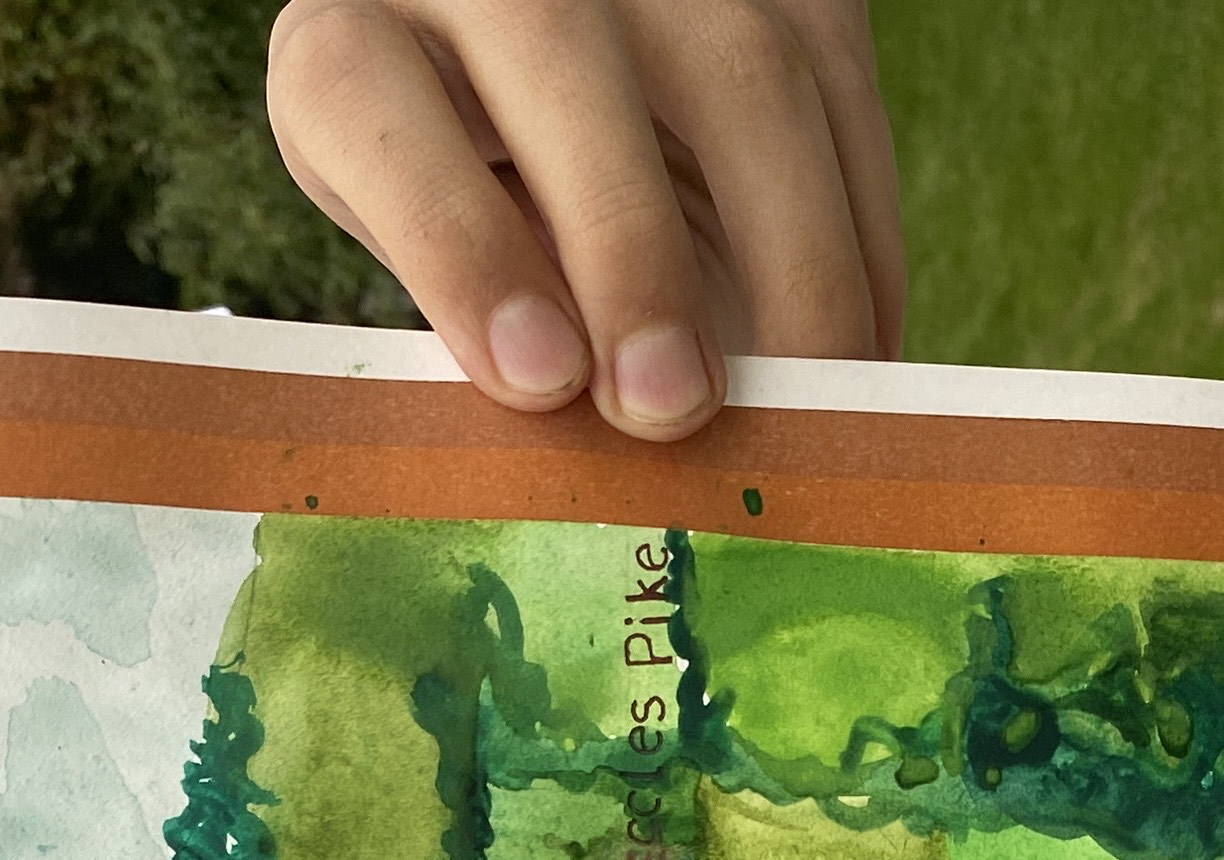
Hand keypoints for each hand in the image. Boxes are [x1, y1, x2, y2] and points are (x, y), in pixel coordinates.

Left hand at [262, 0, 904, 439]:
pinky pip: (849, 101)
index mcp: (358, 34)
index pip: (371, 103)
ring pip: (745, 78)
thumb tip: (600, 454)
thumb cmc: (472, 179)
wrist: (544, 55)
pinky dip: (864, 245)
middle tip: (668, 407)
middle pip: (560, 70)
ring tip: (801, 406)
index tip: (534, 381)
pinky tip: (858, 357)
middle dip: (631, 254)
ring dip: (789, 259)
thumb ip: (495, 313)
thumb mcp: (438, 238)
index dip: (455, 246)